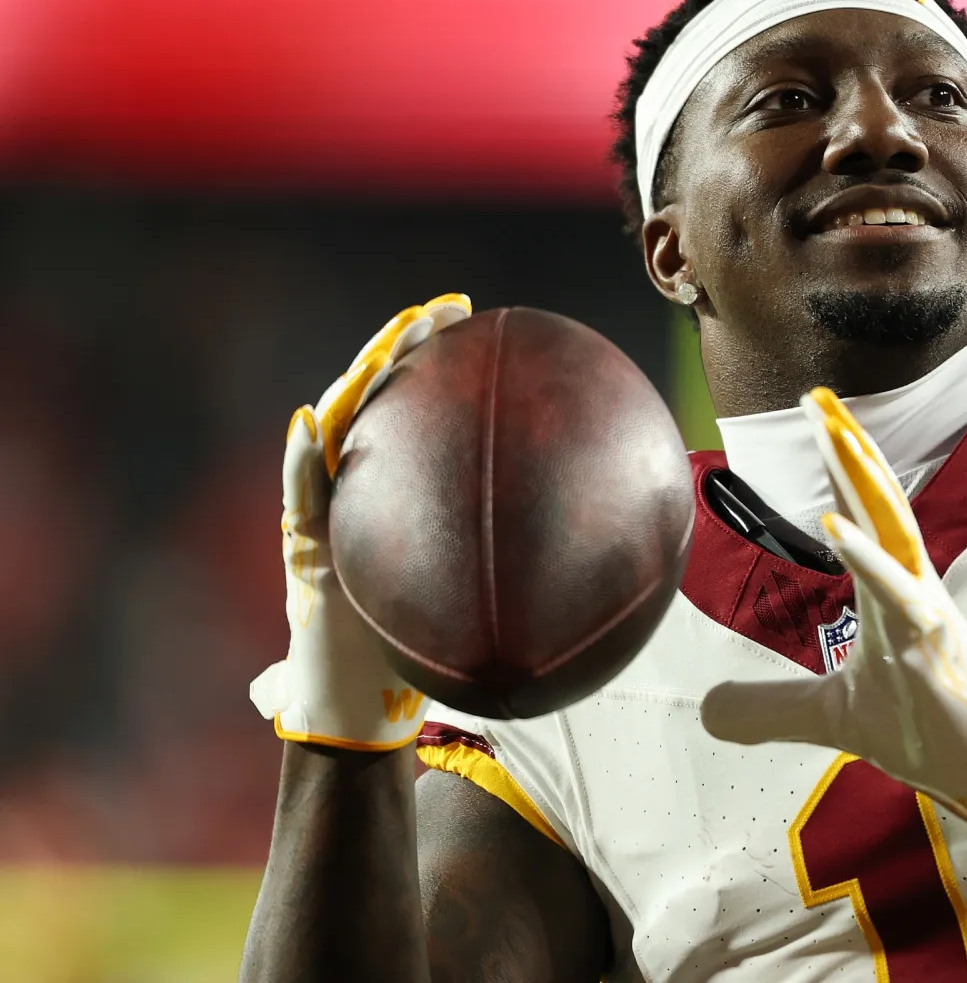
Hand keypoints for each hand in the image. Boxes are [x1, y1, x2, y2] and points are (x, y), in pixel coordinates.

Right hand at [249, 294, 471, 750]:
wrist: (354, 716)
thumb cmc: (414, 661)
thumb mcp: (475, 606)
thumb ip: (516, 574)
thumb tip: (606, 553)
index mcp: (395, 498)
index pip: (416, 415)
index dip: (441, 368)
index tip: (478, 326)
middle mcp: (358, 497)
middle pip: (377, 405)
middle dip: (406, 349)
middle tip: (444, 310)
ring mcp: (325, 519)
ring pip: (336, 433)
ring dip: (359, 382)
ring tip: (389, 343)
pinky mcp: (300, 554)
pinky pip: (299, 500)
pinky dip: (300, 462)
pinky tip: (309, 426)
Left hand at [701, 388, 966, 839]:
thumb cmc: (931, 733)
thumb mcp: (832, 719)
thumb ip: (771, 707)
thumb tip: (707, 710)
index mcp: (895, 592)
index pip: (865, 515)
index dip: (841, 466)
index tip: (817, 412)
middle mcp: (914, 589)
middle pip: (880, 505)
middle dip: (850, 449)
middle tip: (817, 396)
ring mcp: (928, 614)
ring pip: (894, 531)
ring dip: (863, 480)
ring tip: (833, 433)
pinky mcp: (934, 648)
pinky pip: (898, 594)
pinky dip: (868, 559)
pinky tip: (836, 528)